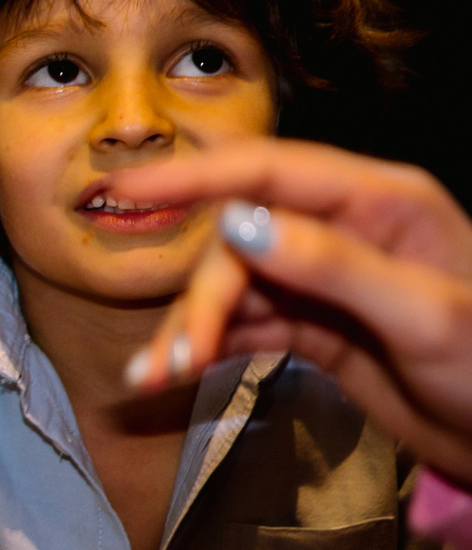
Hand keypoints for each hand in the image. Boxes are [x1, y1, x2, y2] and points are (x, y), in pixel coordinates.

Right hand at [108, 141, 471, 485]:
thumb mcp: (424, 316)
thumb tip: (239, 224)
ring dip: (192, 329)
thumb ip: (333, 266)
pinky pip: (246, 326)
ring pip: (235, 288)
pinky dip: (209, 348)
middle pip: (241, 243)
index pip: (270, 171)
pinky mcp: (317, 328)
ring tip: (159, 378)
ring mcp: (327, 281)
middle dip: (200, 298)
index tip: (125, 187)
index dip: (193, 176)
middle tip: (177, 358)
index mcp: (381, 203)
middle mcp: (345, 231)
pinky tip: (176, 375)